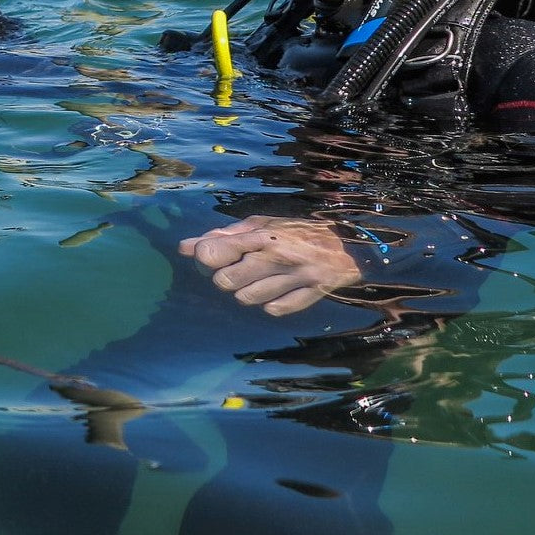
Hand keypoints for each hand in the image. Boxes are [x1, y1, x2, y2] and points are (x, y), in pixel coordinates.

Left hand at [178, 216, 362, 315]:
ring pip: (248, 298)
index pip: (219, 251)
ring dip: (245, 292)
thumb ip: (223, 236)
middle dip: (225, 278)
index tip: (206, 257)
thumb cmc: (295, 233)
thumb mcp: (261, 225)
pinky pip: (276, 309)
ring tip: (257, 281)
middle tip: (236, 271)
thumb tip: (185, 247)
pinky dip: (271, 304)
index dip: (204, 257)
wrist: (349, 245)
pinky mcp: (312, 294)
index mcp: (263, 235)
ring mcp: (296, 276)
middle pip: (227, 281)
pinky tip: (276, 293)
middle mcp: (277, 255)